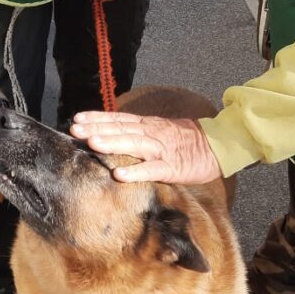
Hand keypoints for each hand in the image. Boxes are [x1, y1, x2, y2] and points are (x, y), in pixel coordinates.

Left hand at [70, 111, 221, 184]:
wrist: (219, 146)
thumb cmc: (185, 142)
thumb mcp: (158, 132)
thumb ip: (137, 134)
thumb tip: (110, 137)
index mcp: (147, 126)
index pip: (118, 119)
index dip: (97, 118)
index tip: (77, 118)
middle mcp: (151, 134)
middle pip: (121, 129)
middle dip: (97, 128)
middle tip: (75, 129)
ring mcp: (161, 150)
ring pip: (134, 144)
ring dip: (112, 143)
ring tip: (92, 143)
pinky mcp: (173, 167)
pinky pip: (152, 170)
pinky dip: (136, 172)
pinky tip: (119, 175)